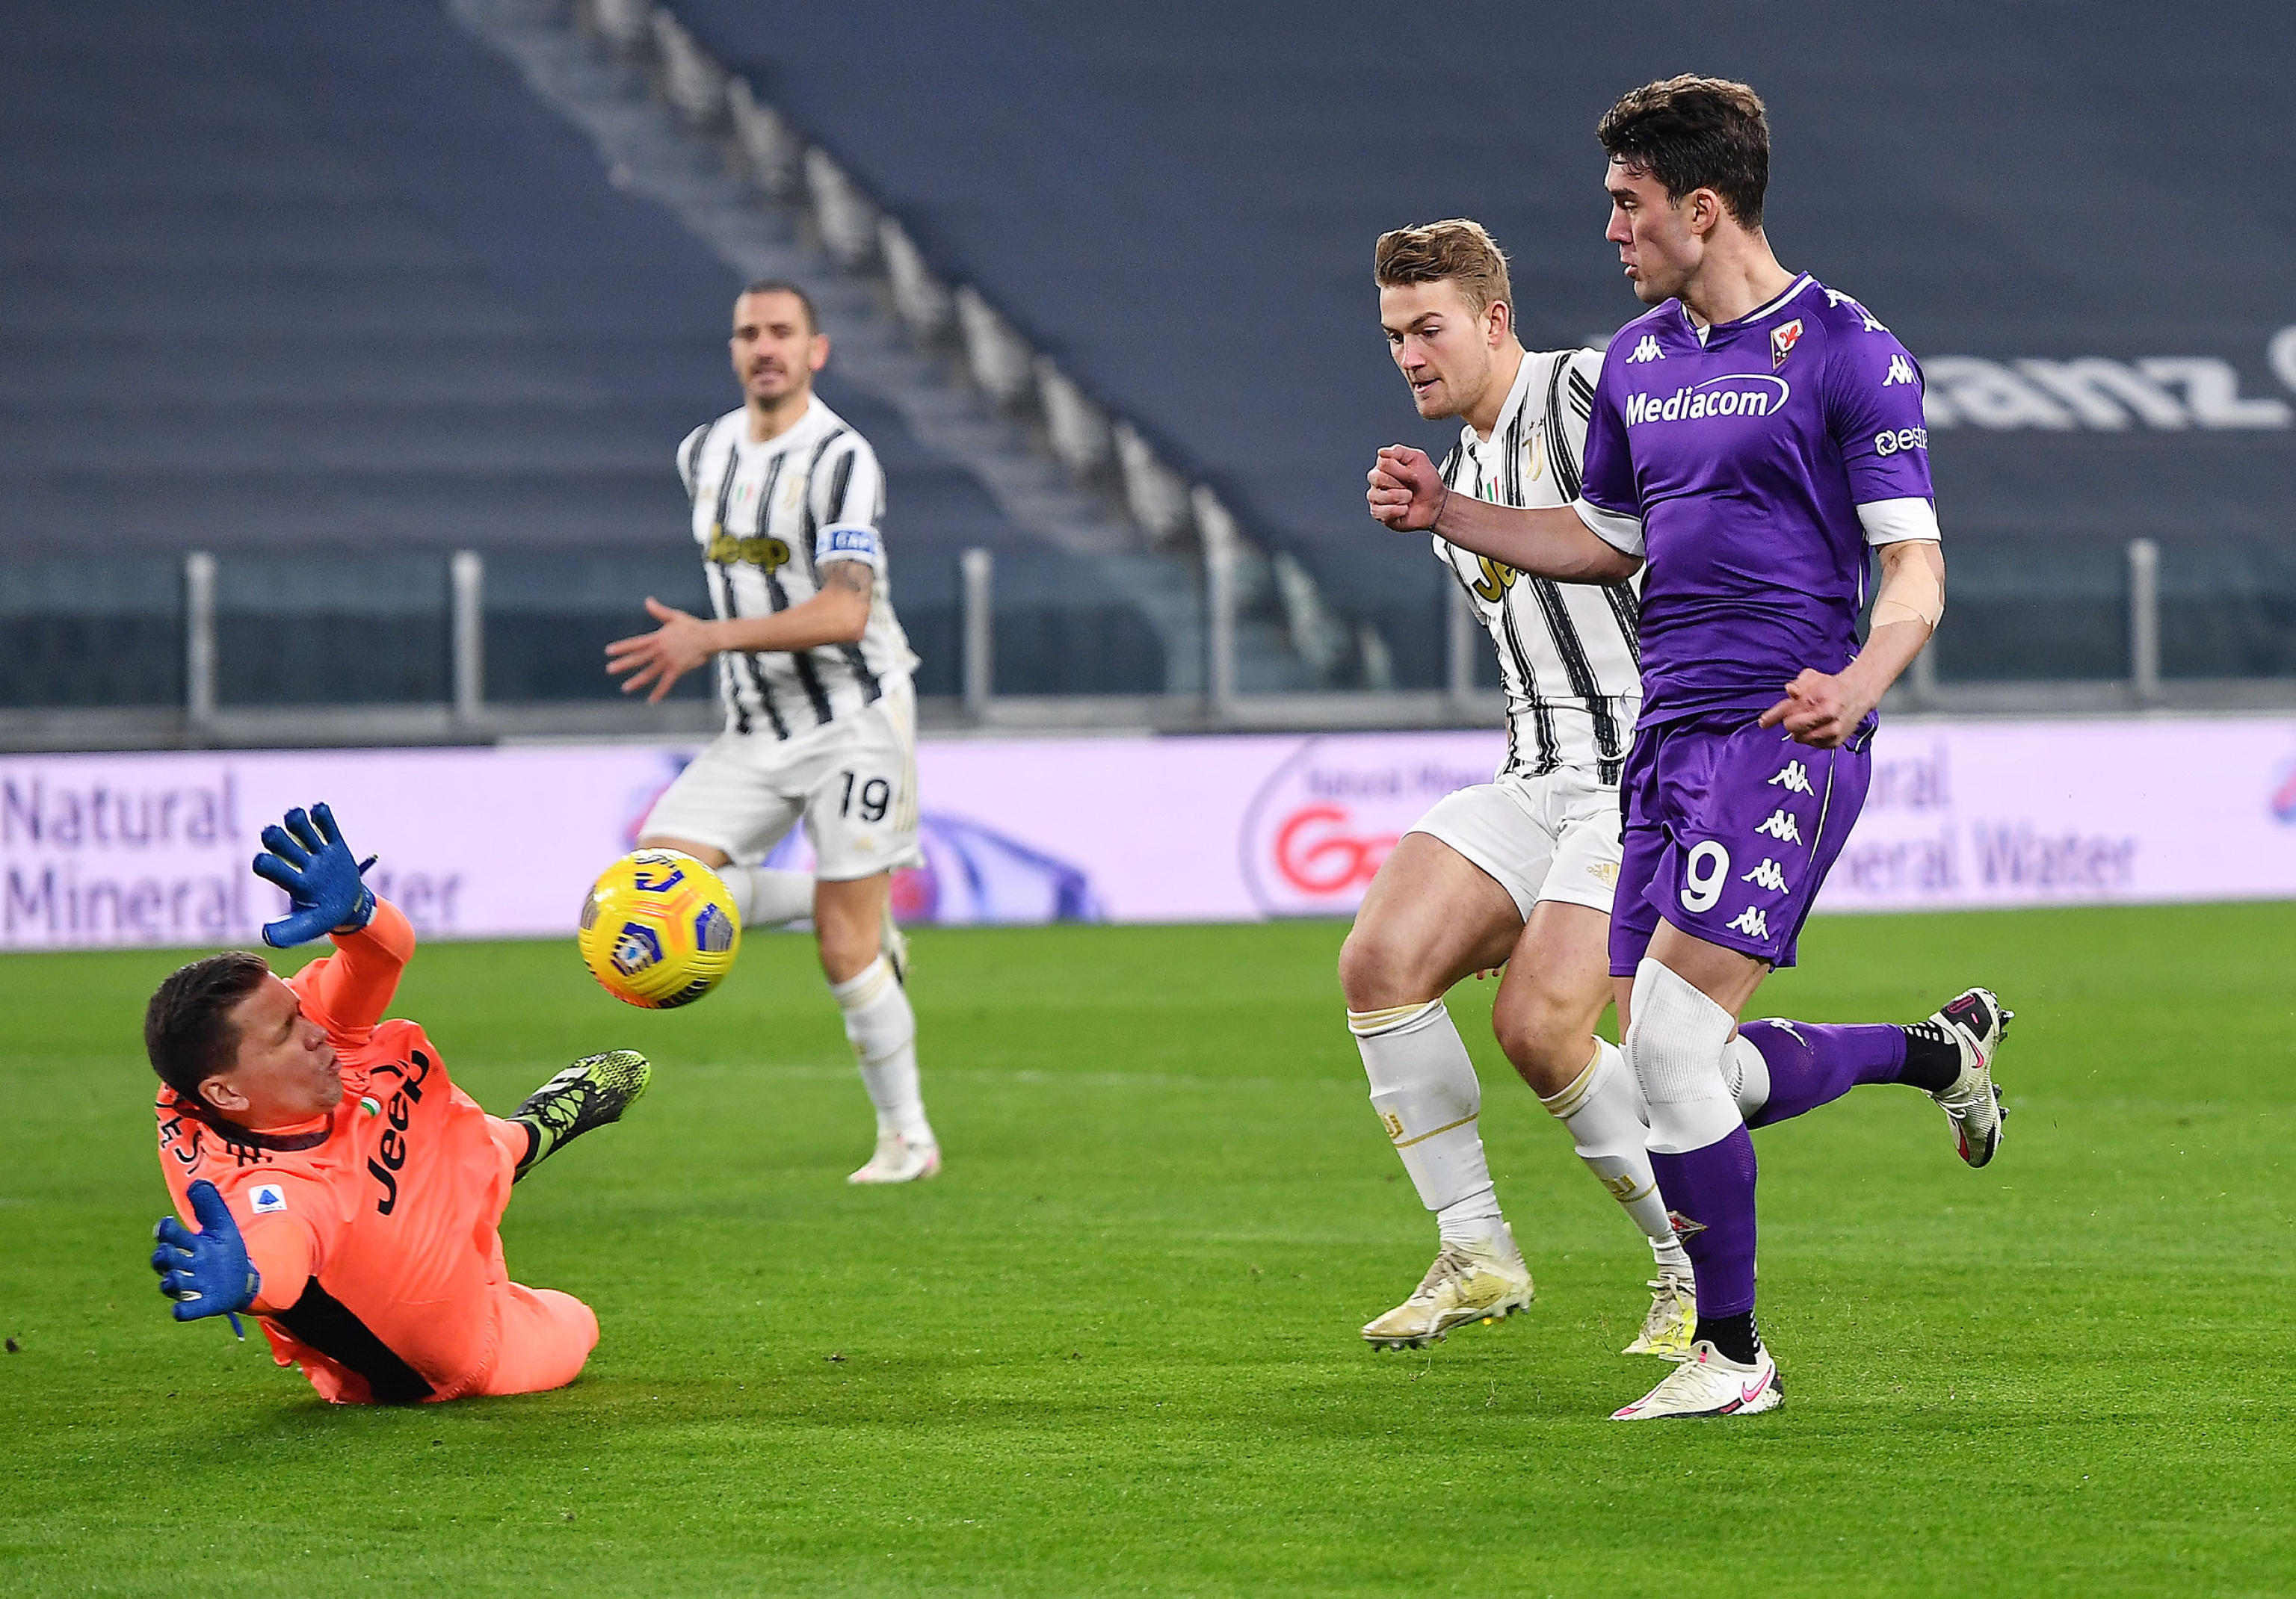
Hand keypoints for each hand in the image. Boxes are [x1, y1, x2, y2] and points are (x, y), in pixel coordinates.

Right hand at [151, 1180, 259, 1332]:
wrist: (244, 1277)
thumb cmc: (225, 1250)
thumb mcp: (223, 1225)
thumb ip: (210, 1205)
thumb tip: (197, 1183)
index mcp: (189, 1245)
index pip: (169, 1237)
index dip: (165, 1231)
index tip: (166, 1223)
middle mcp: (186, 1265)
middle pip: (165, 1261)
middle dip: (162, 1257)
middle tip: (165, 1252)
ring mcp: (193, 1285)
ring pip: (171, 1284)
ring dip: (170, 1281)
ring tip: (175, 1277)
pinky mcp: (204, 1304)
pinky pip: (187, 1311)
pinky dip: (182, 1311)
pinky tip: (178, 1311)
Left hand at [253, 803, 375, 947]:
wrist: (348, 908)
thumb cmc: (323, 917)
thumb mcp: (309, 927)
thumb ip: (289, 931)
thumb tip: (266, 935)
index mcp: (293, 883)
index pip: (273, 868)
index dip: (266, 863)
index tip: (261, 861)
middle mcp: (302, 864)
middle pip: (284, 845)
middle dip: (276, 838)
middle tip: (270, 833)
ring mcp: (319, 854)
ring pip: (303, 832)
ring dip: (296, 821)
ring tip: (294, 815)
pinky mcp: (336, 847)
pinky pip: (328, 828)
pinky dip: (322, 816)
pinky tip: (318, 809)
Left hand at [605, 597, 719, 702]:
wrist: (709, 637)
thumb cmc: (693, 626)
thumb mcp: (675, 616)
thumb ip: (659, 611)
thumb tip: (647, 600)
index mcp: (657, 638)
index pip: (635, 643)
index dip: (622, 647)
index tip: (609, 651)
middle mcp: (660, 650)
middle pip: (638, 658)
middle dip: (623, 664)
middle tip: (609, 669)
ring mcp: (668, 660)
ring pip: (649, 672)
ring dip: (636, 681)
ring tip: (625, 688)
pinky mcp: (677, 669)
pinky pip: (666, 682)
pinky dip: (659, 692)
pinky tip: (651, 700)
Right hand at [1366, 445, 1446, 531]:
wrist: (1436, 503)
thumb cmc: (1426, 481)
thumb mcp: (1418, 459)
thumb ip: (1399, 452)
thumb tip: (1381, 452)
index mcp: (1384, 466)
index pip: (1382, 463)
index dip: (1400, 470)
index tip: (1412, 474)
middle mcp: (1377, 482)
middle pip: (1377, 478)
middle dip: (1399, 483)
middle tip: (1410, 487)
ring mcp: (1376, 498)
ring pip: (1376, 495)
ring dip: (1399, 497)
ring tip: (1409, 498)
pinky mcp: (1379, 514)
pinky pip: (1378, 512)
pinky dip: (1395, 510)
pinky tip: (1405, 509)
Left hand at [1758, 669, 1871, 747]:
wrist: (1857, 695)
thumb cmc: (1832, 687)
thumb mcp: (1813, 678)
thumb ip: (1799, 683)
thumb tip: (1790, 691)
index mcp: (1824, 703)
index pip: (1792, 712)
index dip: (1774, 716)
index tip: (1763, 722)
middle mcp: (1830, 721)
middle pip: (1792, 728)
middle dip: (1790, 720)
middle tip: (1797, 712)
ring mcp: (1833, 734)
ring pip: (1800, 738)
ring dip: (1799, 729)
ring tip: (1808, 718)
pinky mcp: (1834, 743)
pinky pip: (1810, 744)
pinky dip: (1809, 736)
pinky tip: (1816, 726)